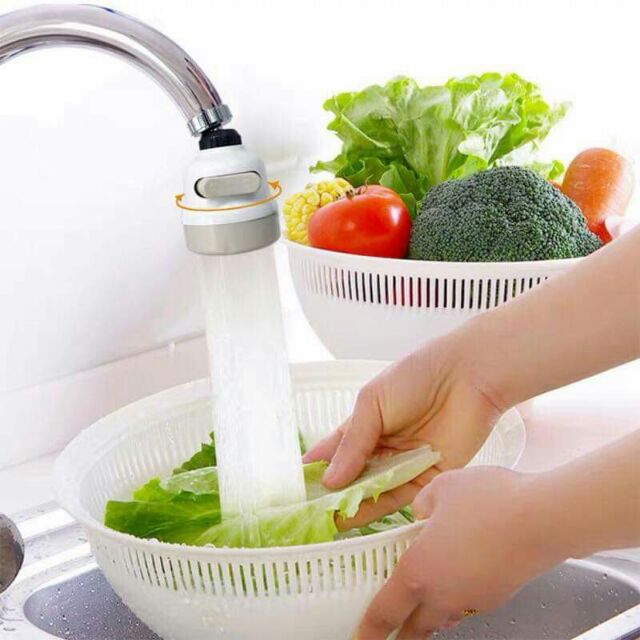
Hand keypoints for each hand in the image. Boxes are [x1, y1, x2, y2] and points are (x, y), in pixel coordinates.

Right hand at [304, 331, 503, 525]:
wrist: (468, 376)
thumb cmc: (416, 377)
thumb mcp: (372, 403)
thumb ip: (353, 442)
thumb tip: (329, 480)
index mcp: (365, 425)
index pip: (333, 452)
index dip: (315, 469)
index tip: (294, 489)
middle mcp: (381, 448)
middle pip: (351, 477)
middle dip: (330, 494)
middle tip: (307, 513)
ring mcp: (402, 465)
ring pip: (372, 492)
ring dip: (351, 505)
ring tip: (325, 521)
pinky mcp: (426, 479)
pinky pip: (399, 499)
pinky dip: (378, 510)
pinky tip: (355, 518)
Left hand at [357, 467, 557, 638]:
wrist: (542, 518)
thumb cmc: (487, 501)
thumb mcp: (440, 488)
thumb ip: (421, 504)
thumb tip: (421, 515)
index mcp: (418, 572)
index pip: (385, 612)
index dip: (368, 630)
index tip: (358, 639)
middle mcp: (442, 594)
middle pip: (414, 627)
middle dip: (400, 632)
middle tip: (389, 629)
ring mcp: (471, 600)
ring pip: (441, 615)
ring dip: (428, 612)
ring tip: (424, 593)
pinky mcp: (496, 597)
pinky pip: (465, 602)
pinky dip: (456, 594)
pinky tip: (461, 569)